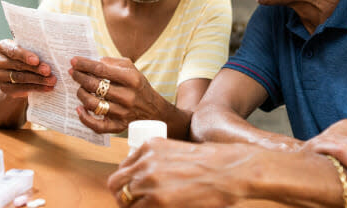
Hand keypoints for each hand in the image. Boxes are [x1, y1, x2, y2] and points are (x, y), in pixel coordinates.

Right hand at [0, 39, 55, 97]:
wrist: (19, 74)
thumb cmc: (27, 57)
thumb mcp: (29, 51)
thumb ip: (35, 51)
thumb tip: (51, 55)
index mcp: (2, 46)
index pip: (13, 51)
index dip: (25, 56)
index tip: (36, 60)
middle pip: (18, 65)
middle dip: (35, 69)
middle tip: (48, 71)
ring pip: (20, 78)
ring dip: (38, 80)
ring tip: (51, 80)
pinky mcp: (4, 88)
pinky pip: (21, 89)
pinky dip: (36, 88)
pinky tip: (47, 88)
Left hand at [70, 56, 166, 133]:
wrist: (154, 110)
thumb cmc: (139, 86)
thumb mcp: (132, 69)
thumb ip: (113, 62)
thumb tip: (93, 62)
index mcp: (131, 79)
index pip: (102, 69)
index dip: (85, 65)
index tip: (73, 61)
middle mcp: (127, 96)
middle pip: (94, 86)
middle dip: (79, 77)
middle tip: (73, 73)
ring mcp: (123, 113)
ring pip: (92, 104)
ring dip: (81, 94)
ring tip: (80, 89)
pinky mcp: (118, 126)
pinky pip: (97, 125)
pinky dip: (84, 118)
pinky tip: (79, 109)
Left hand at [108, 138, 252, 207]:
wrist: (230, 169)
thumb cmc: (213, 162)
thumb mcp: (179, 151)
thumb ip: (160, 160)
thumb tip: (148, 179)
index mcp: (150, 145)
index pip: (123, 166)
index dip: (126, 181)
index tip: (133, 190)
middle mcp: (145, 160)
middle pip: (116, 183)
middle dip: (121, 195)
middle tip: (133, 204)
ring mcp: (149, 180)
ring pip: (123, 199)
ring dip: (132, 206)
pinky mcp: (157, 200)